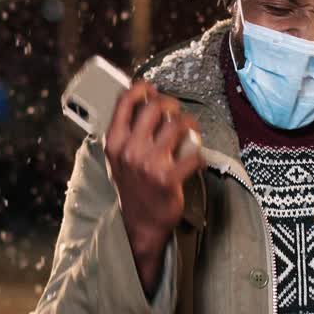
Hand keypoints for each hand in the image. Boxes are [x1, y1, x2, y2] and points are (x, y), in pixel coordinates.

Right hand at [104, 81, 204, 294]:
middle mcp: (130, 150)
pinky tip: (195, 158)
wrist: (139, 224)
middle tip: (175, 112)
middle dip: (170, 104)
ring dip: (189, 124)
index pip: (125, 101)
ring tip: (190, 131)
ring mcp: (150, 164)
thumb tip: (142, 100)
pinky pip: (194, 153)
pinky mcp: (170, 178)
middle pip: (155, 107)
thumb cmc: (132, 187)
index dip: (141, 88)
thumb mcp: (118, 157)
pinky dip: (199, 153)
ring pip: (178, 125)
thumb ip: (126, 131)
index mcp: (114, 142)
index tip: (151, 89)